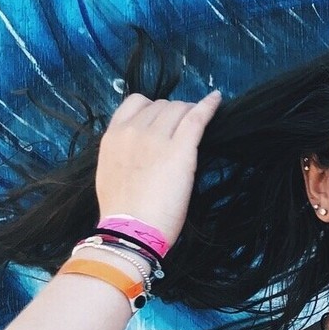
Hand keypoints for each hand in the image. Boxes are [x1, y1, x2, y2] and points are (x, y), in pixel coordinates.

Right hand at [95, 91, 221, 246]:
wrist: (131, 230)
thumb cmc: (123, 211)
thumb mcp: (111, 172)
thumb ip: (123, 152)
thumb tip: (139, 149)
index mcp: (113, 136)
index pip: (136, 103)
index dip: (154, 109)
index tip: (163, 122)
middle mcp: (133, 130)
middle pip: (162, 105)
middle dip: (175, 114)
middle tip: (184, 131)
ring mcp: (157, 137)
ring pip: (179, 109)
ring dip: (189, 113)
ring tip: (198, 125)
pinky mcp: (181, 148)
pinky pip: (197, 118)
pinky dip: (209, 106)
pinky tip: (217, 100)